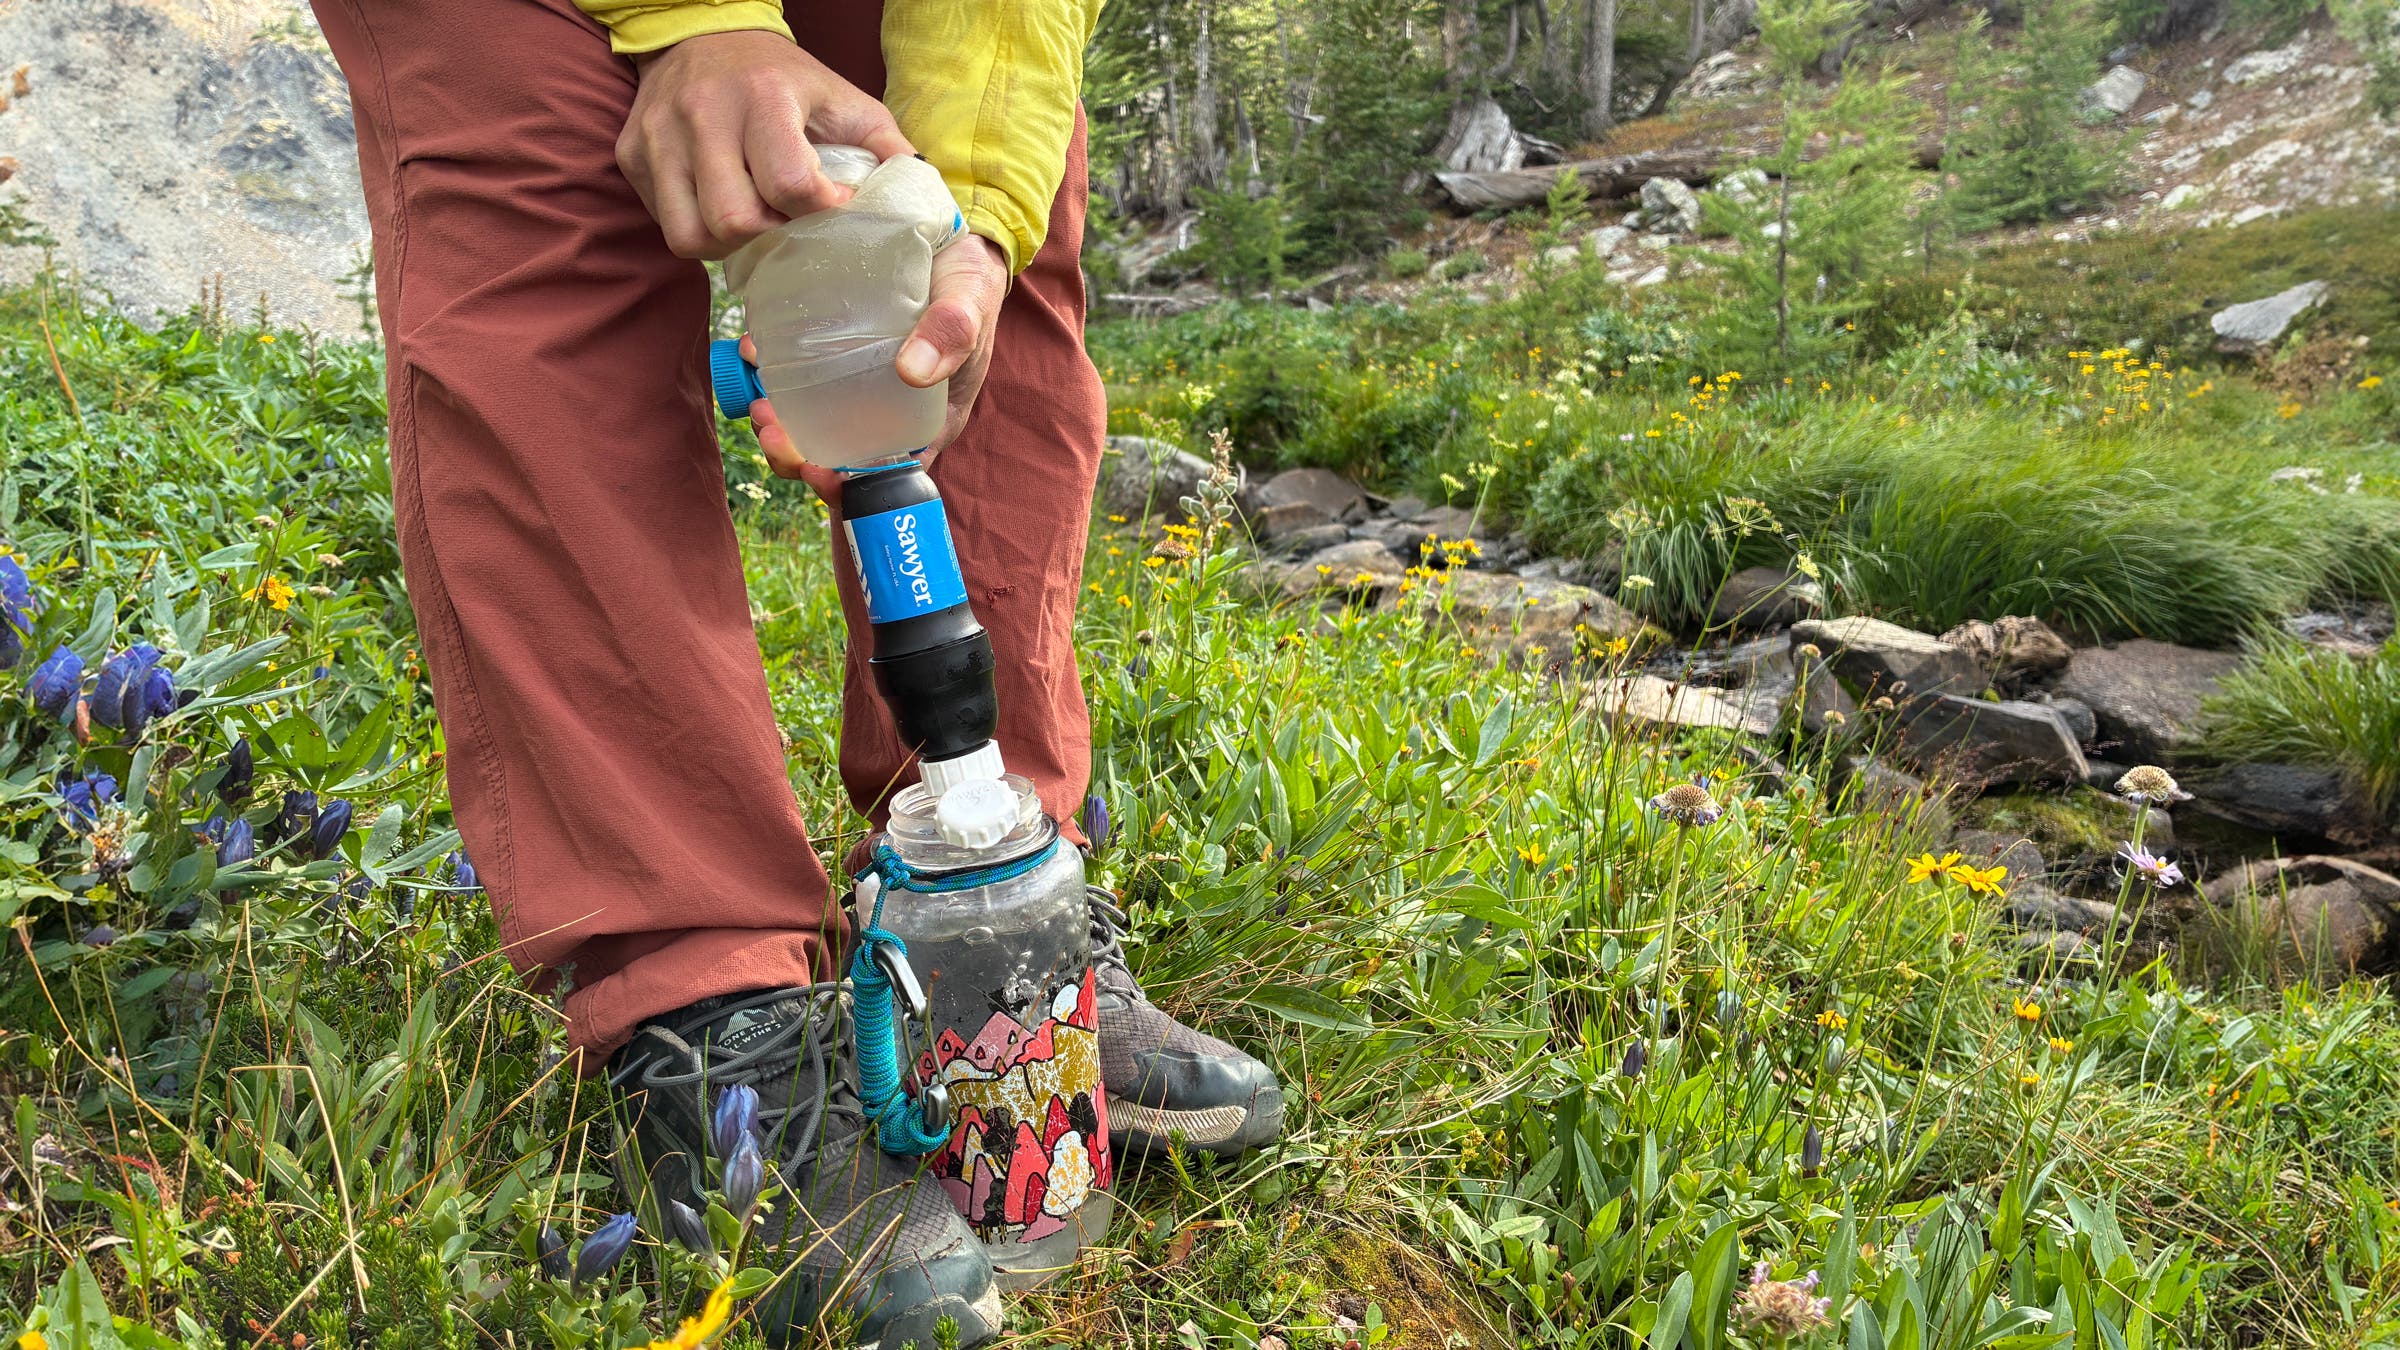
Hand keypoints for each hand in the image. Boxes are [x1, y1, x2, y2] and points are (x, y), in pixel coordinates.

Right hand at [619, 30, 912, 259]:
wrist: (703, 36)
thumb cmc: (784, 78)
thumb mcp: (842, 99)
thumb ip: (885, 147)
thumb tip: (923, 199)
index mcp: (764, 97)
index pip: (790, 183)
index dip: (818, 210)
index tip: (831, 204)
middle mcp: (704, 114)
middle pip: (736, 220)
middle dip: (770, 235)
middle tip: (787, 220)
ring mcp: (660, 136)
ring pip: (691, 234)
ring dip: (729, 244)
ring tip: (753, 221)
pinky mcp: (632, 153)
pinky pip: (665, 223)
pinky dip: (698, 230)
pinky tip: (720, 206)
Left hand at [741, 232, 1008, 481]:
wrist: (955, 242)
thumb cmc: (970, 281)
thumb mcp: (970, 302)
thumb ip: (950, 334)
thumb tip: (911, 373)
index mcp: (928, 421)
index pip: (886, 476)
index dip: (846, 486)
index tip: (814, 470)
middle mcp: (890, 414)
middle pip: (839, 456)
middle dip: (796, 454)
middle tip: (768, 424)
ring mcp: (862, 387)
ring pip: (815, 423)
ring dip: (780, 421)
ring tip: (756, 396)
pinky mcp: (840, 356)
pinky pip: (803, 379)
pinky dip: (776, 375)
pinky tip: (754, 352)